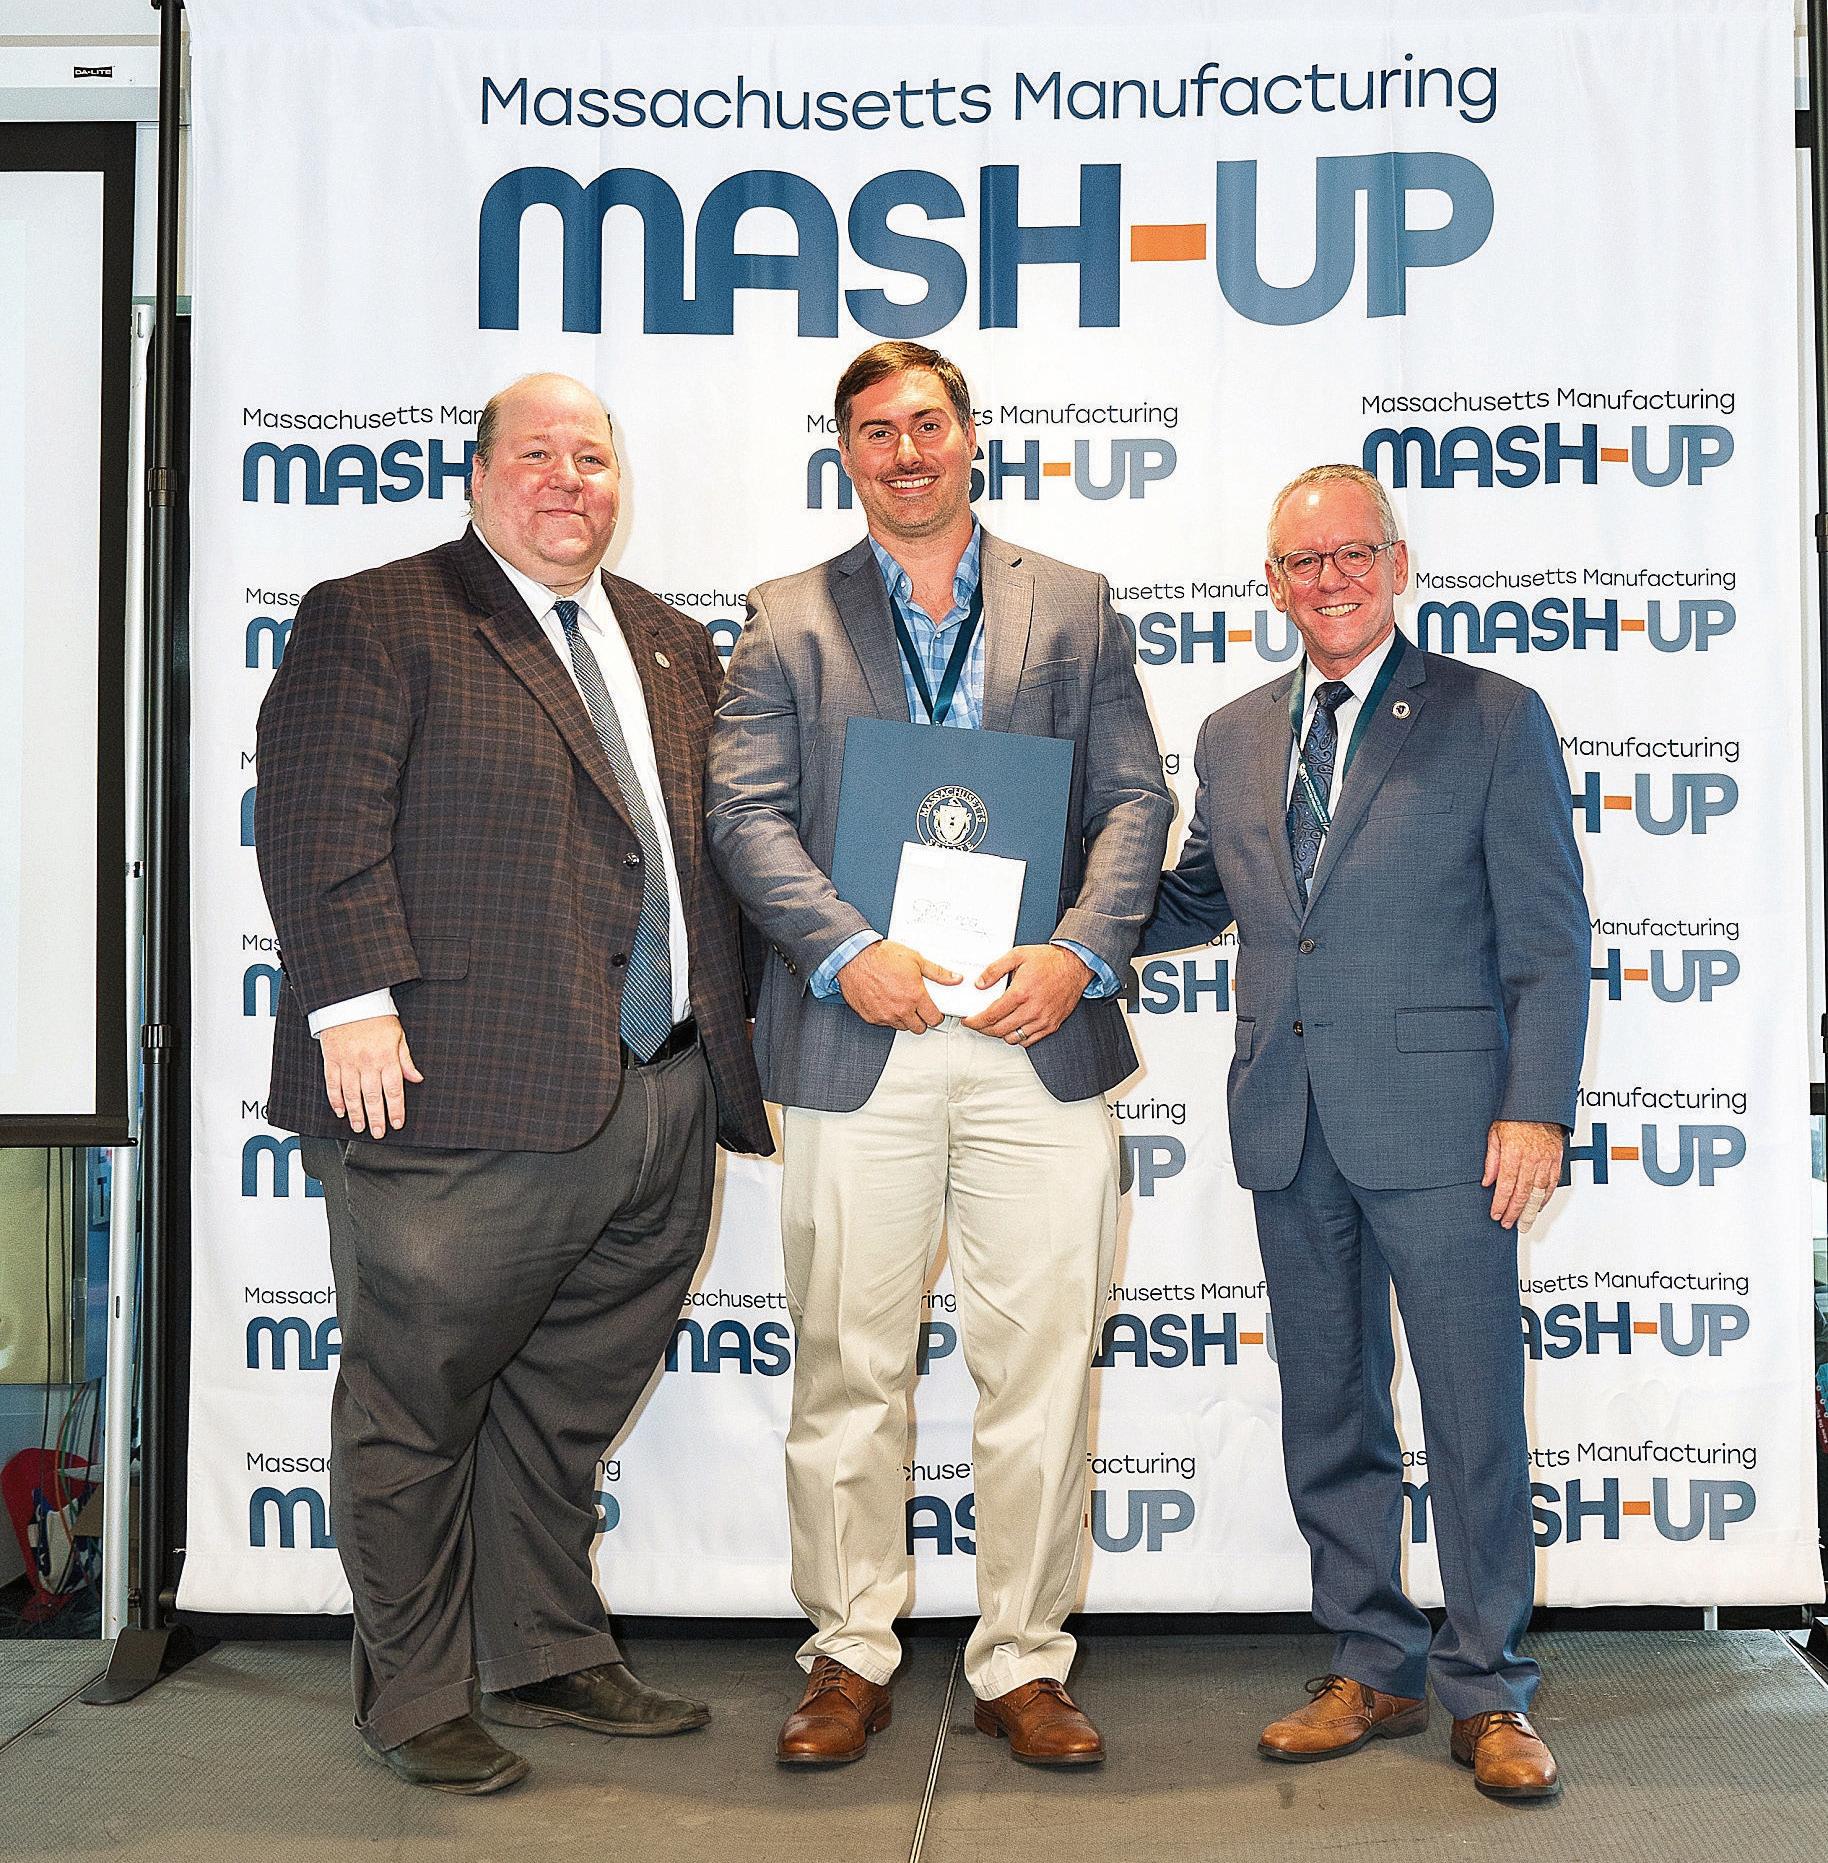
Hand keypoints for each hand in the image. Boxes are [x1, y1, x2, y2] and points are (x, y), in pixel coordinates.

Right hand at [320, 1014, 423, 1137]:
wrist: (350, 1000)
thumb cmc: (376, 1017)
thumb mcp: (398, 1036)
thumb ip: (405, 1060)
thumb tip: (416, 1078)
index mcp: (386, 1057)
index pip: (393, 1089)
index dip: (396, 1109)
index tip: (397, 1123)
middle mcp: (367, 1062)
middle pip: (372, 1096)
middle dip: (376, 1118)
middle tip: (378, 1133)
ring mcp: (347, 1062)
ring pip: (352, 1094)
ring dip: (356, 1114)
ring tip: (359, 1127)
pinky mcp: (332, 1059)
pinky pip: (333, 1084)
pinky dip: (336, 1100)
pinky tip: (341, 1111)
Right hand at [837, 939, 960, 1032]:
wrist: (855, 958)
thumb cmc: (882, 957)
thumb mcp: (916, 960)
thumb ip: (938, 972)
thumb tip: (955, 978)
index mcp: (915, 996)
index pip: (934, 1019)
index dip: (936, 1015)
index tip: (934, 1011)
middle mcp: (901, 1009)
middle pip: (919, 1028)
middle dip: (921, 1019)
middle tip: (918, 1007)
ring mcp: (885, 1015)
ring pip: (901, 1026)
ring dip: (904, 1019)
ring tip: (901, 1003)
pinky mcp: (871, 1017)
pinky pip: (884, 1023)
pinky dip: (887, 1016)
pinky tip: (887, 1002)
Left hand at [962, 944, 1092, 1044]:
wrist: (1075, 965)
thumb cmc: (1049, 960)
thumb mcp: (1017, 955)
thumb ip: (995, 969)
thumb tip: (980, 984)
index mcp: (1021, 993)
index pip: (991, 1015)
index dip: (975, 1021)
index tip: (969, 1020)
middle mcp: (1032, 1009)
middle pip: (999, 1030)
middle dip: (983, 1029)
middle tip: (978, 1023)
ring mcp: (1043, 1020)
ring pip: (1013, 1038)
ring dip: (1000, 1033)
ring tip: (995, 1024)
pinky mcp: (1051, 1025)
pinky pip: (1029, 1040)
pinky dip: (1017, 1037)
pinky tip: (1013, 1026)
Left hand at [1482, 1119, 1564, 1230]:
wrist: (1539, 1106)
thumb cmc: (1515, 1117)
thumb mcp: (1495, 1134)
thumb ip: (1491, 1160)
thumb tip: (1487, 1182)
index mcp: (1514, 1153)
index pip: (1506, 1186)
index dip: (1501, 1203)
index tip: (1496, 1214)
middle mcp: (1532, 1159)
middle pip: (1523, 1193)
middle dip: (1515, 1212)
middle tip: (1508, 1225)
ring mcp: (1546, 1161)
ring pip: (1539, 1193)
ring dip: (1531, 1210)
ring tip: (1524, 1223)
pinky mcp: (1556, 1161)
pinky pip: (1552, 1184)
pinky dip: (1545, 1199)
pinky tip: (1538, 1207)